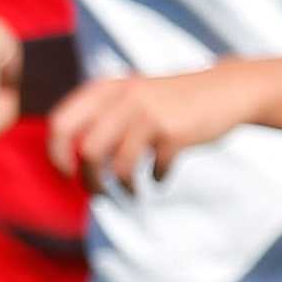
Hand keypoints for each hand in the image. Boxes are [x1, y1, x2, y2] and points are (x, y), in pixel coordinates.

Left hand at [48, 64, 252, 189]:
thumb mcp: (130, 95)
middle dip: (89, 180)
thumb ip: (101, 118)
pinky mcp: (174, 132)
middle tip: (98, 193)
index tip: (66, 173)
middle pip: (88, 152)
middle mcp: (123, 98)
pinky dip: (157, 179)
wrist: (225, 90)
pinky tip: (161, 177)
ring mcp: (150, 114)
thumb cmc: (170, 102)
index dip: (56, 154)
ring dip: (124, 188)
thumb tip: (72, 164)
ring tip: (132, 193)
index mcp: (105, 89)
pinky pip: (154, 170)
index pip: (61, 123)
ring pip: (118, 167)